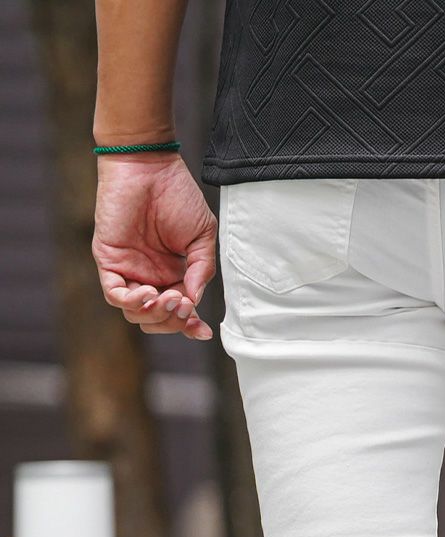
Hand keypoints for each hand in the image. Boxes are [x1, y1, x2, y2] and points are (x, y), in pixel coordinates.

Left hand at [93, 153, 216, 339]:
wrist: (149, 165)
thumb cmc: (177, 194)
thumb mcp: (202, 236)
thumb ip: (201, 270)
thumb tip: (195, 301)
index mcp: (172, 274)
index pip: (177, 311)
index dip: (189, 325)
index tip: (203, 330)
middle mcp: (149, 275)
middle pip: (156, 320)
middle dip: (172, 321)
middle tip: (183, 305)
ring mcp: (128, 270)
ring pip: (135, 313)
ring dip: (154, 314)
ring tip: (168, 297)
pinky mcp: (108, 260)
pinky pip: (114, 294)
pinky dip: (132, 301)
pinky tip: (150, 292)